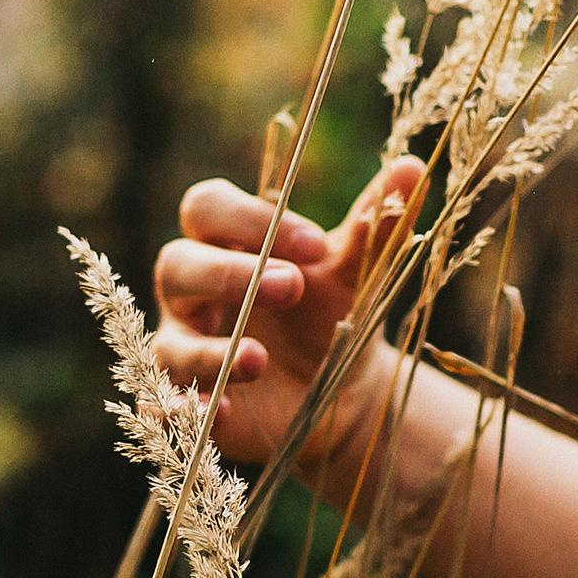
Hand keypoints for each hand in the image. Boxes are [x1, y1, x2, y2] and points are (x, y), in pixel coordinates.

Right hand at [152, 155, 426, 466]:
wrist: (342, 393)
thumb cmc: (334, 314)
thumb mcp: (356, 272)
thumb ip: (374, 221)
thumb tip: (411, 167)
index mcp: (225, 243)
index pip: (208, 208)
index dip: (250, 219)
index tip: (316, 244)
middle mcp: (193, 292)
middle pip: (177, 264)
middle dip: (228, 274)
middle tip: (291, 286)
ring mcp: (184, 346)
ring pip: (169, 342)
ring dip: (211, 350)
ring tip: (260, 359)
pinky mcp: (188, 401)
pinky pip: (166, 405)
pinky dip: (184, 409)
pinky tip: (221, 410)